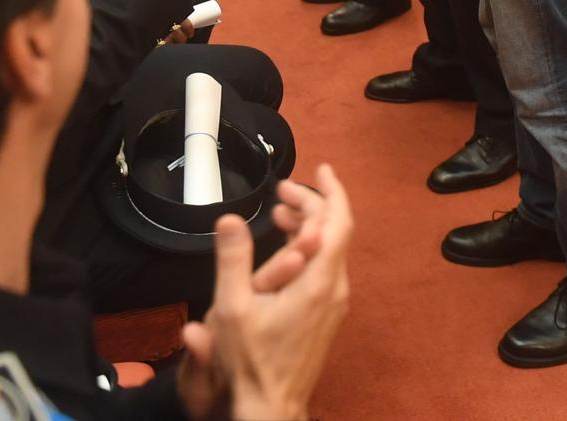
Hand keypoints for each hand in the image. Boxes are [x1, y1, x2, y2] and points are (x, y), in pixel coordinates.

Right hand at [177, 164, 351, 420]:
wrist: (272, 405)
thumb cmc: (253, 362)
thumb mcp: (233, 306)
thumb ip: (232, 259)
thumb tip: (229, 219)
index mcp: (318, 282)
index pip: (338, 222)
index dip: (331, 191)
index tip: (321, 169)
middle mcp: (334, 289)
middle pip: (335, 232)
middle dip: (311, 205)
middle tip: (282, 192)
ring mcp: (334, 304)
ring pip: (330, 251)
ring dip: (308, 227)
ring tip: (279, 215)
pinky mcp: (328, 316)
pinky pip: (326, 269)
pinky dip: (309, 250)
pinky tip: (285, 251)